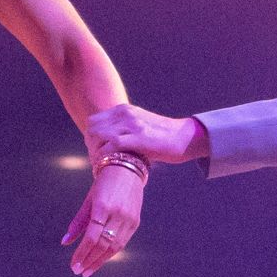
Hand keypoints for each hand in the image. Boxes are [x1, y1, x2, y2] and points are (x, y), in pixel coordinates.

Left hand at [61, 160, 145, 276]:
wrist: (127, 169)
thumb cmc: (103, 184)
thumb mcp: (89, 200)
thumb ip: (78, 222)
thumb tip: (65, 242)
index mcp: (103, 206)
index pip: (92, 237)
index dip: (82, 253)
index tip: (74, 265)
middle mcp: (118, 214)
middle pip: (104, 244)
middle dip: (90, 260)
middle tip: (79, 271)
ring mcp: (129, 219)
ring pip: (114, 246)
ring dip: (100, 260)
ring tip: (88, 270)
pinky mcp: (135, 222)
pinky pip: (122, 242)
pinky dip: (111, 252)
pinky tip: (100, 258)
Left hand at [86, 103, 207, 164]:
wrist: (185, 137)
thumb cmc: (162, 137)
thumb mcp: (139, 126)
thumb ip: (124, 129)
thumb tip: (109, 144)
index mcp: (124, 110)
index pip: (93, 121)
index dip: (91, 138)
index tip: (96, 152)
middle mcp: (125, 113)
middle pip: (92, 129)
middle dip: (91, 146)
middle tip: (98, 161)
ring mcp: (132, 124)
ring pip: (98, 136)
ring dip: (96, 153)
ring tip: (102, 166)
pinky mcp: (139, 138)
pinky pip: (111, 146)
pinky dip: (106, 157)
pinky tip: (108, 166)